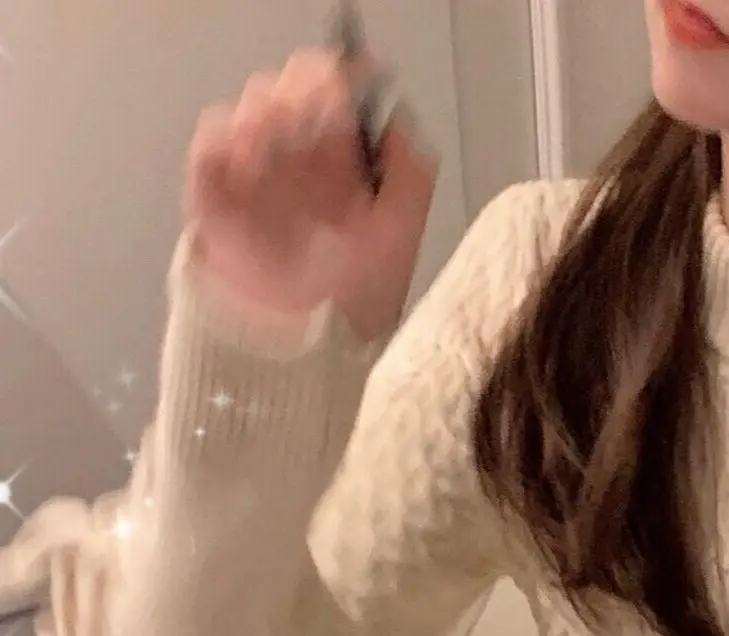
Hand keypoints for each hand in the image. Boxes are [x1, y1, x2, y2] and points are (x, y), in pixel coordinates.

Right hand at [184, 48, 436, 340]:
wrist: (298, 355)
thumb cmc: (354, 307)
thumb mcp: (401, 241)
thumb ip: (410, 175)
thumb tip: (395, 118)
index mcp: (347, 169)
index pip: (339, 96)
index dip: (338, 81)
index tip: (342, 88)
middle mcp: (302, 164)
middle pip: (291, 89)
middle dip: (300, 94)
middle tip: (308, 123)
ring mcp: (259, 176)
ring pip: (252, 106)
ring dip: (267, 117)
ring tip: (280, 156)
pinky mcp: (217, 194)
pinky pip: (211, 142)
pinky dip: (227, 141)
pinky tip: (250, 167)